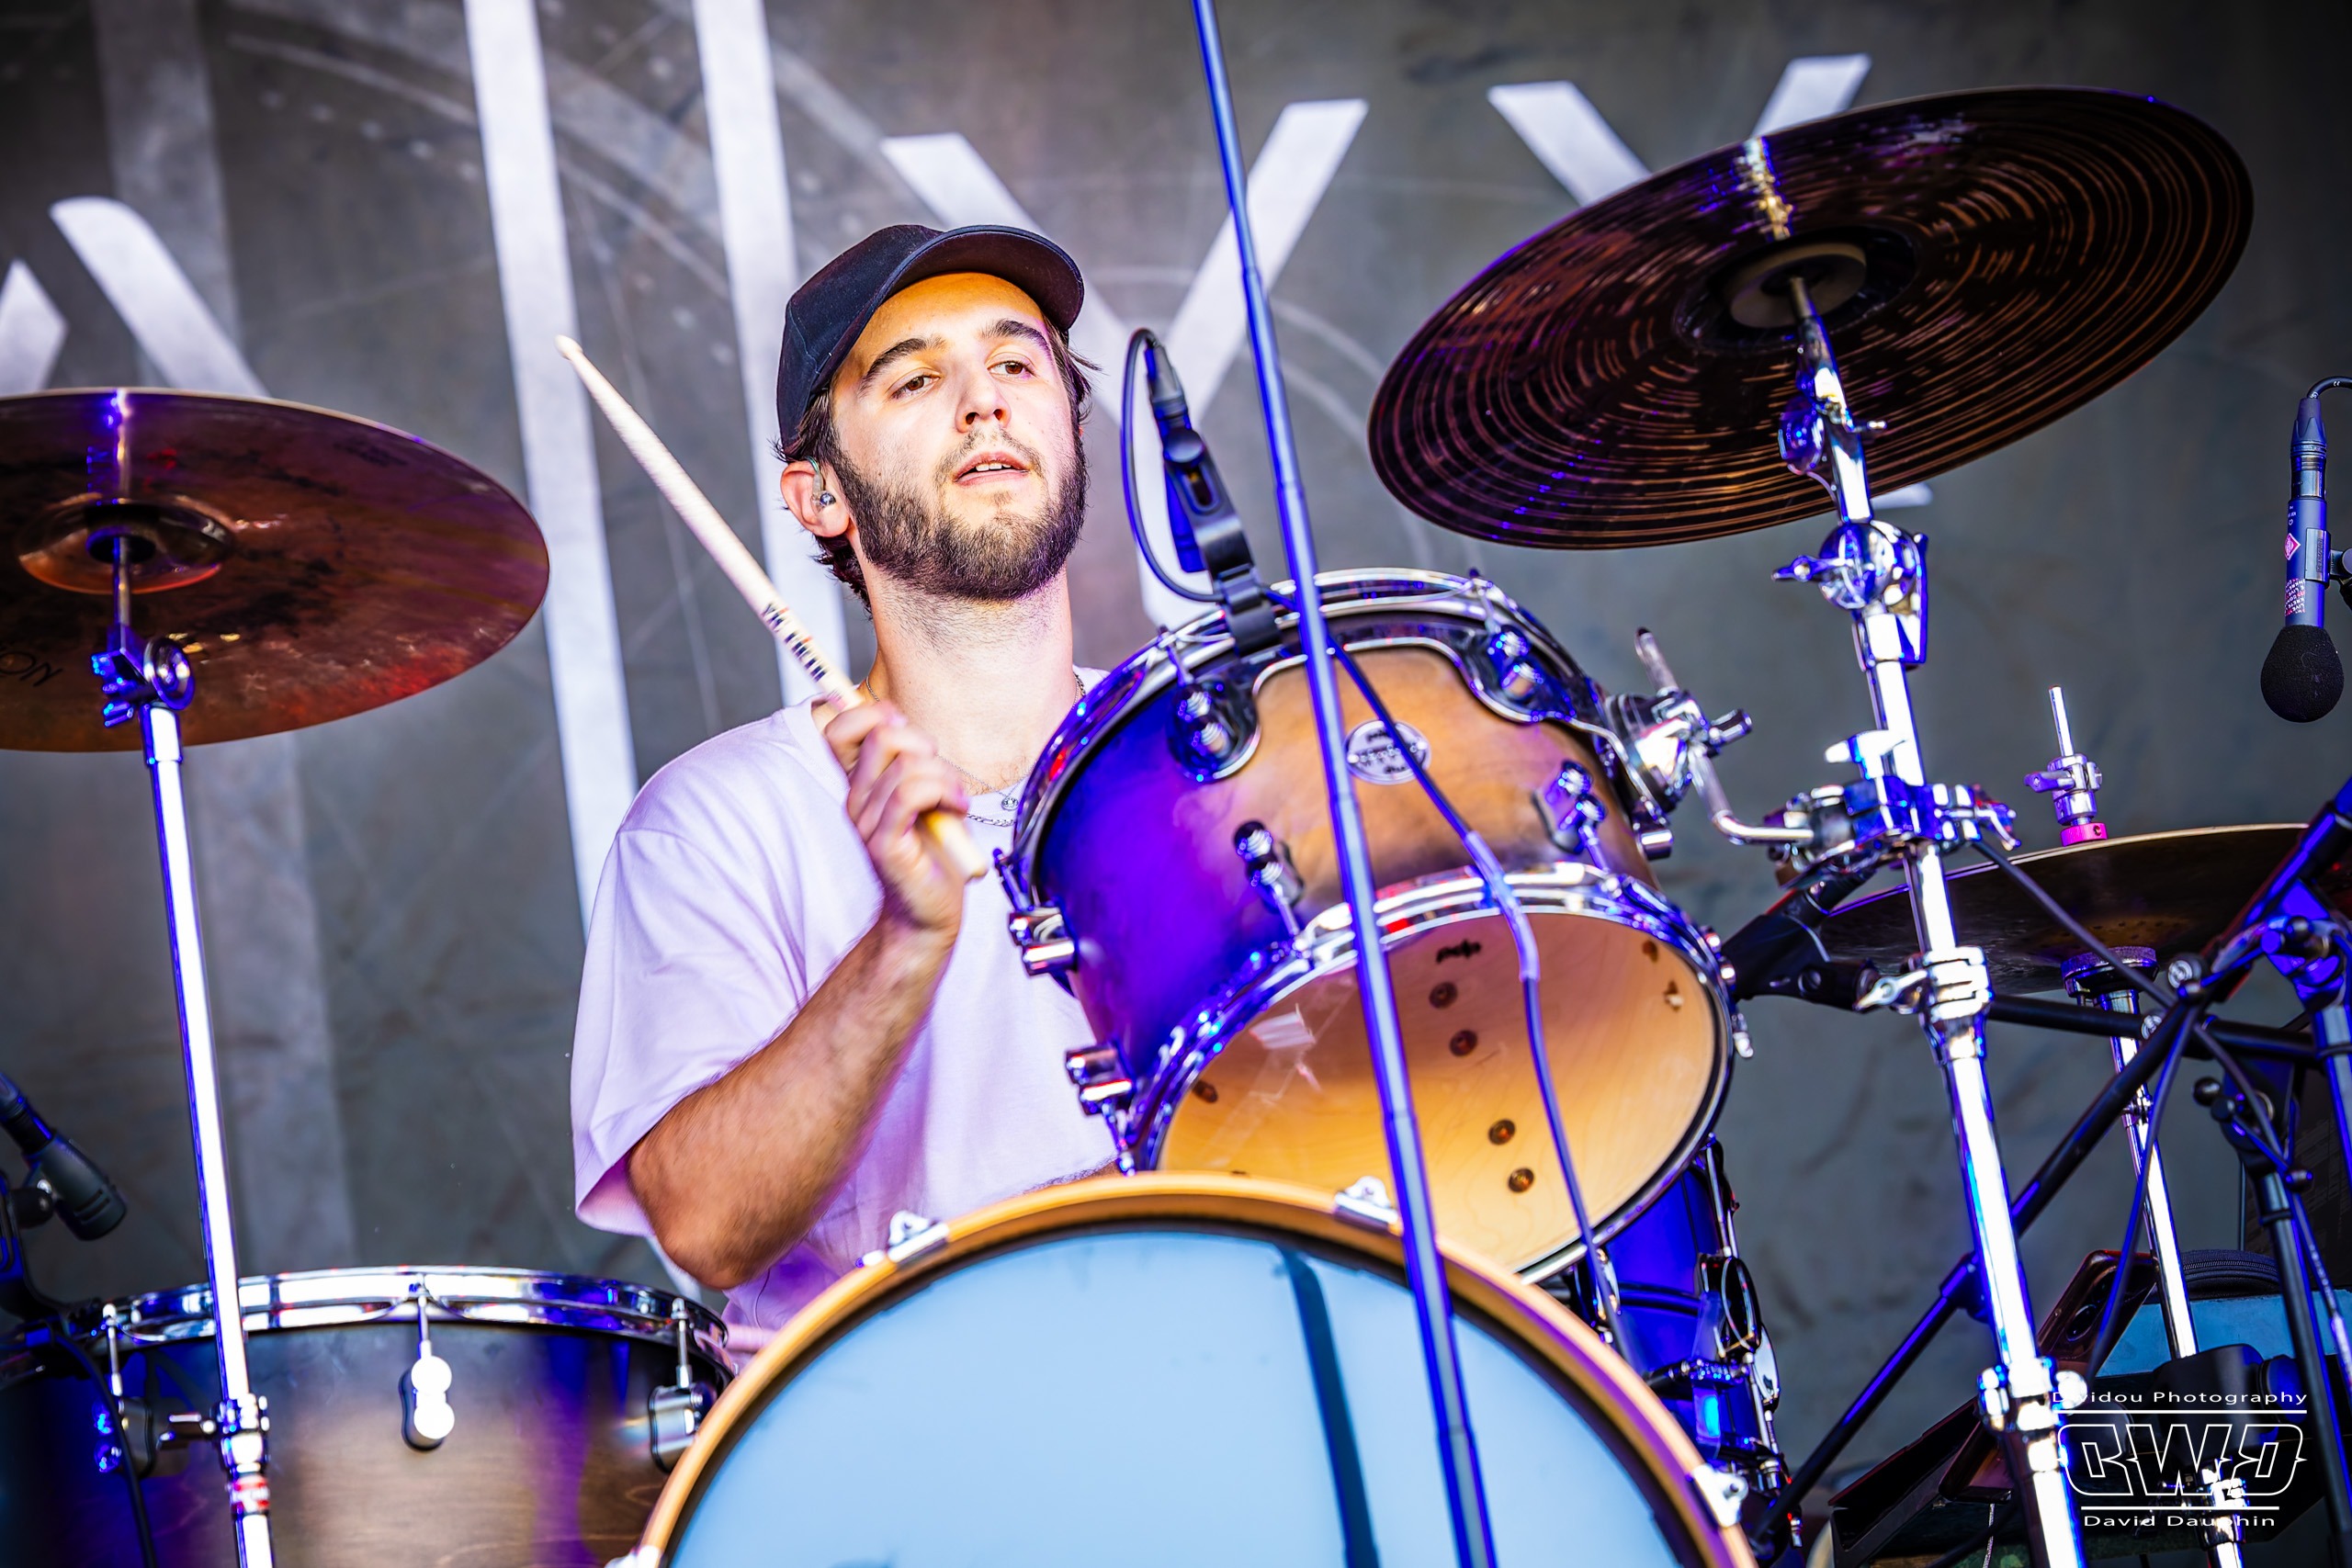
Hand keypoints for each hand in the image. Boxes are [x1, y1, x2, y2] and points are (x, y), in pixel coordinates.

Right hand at [815, 697, 970, 941]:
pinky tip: (955, 808)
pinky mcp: (885, 843)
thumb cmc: (935, 851)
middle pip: (880, 735)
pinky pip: (910, 794)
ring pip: (906, 765)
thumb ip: (916, 760)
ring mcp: (867, 822)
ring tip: (955, 800)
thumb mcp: (929, 792)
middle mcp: (857, 798)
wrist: (931, 910)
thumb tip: (908, 723)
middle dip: (923, 743)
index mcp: (861, 783)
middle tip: (941, 774)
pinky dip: (943, 792)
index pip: (839, 727)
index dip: (870, 711)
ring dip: (945, 777)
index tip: (906, 730)